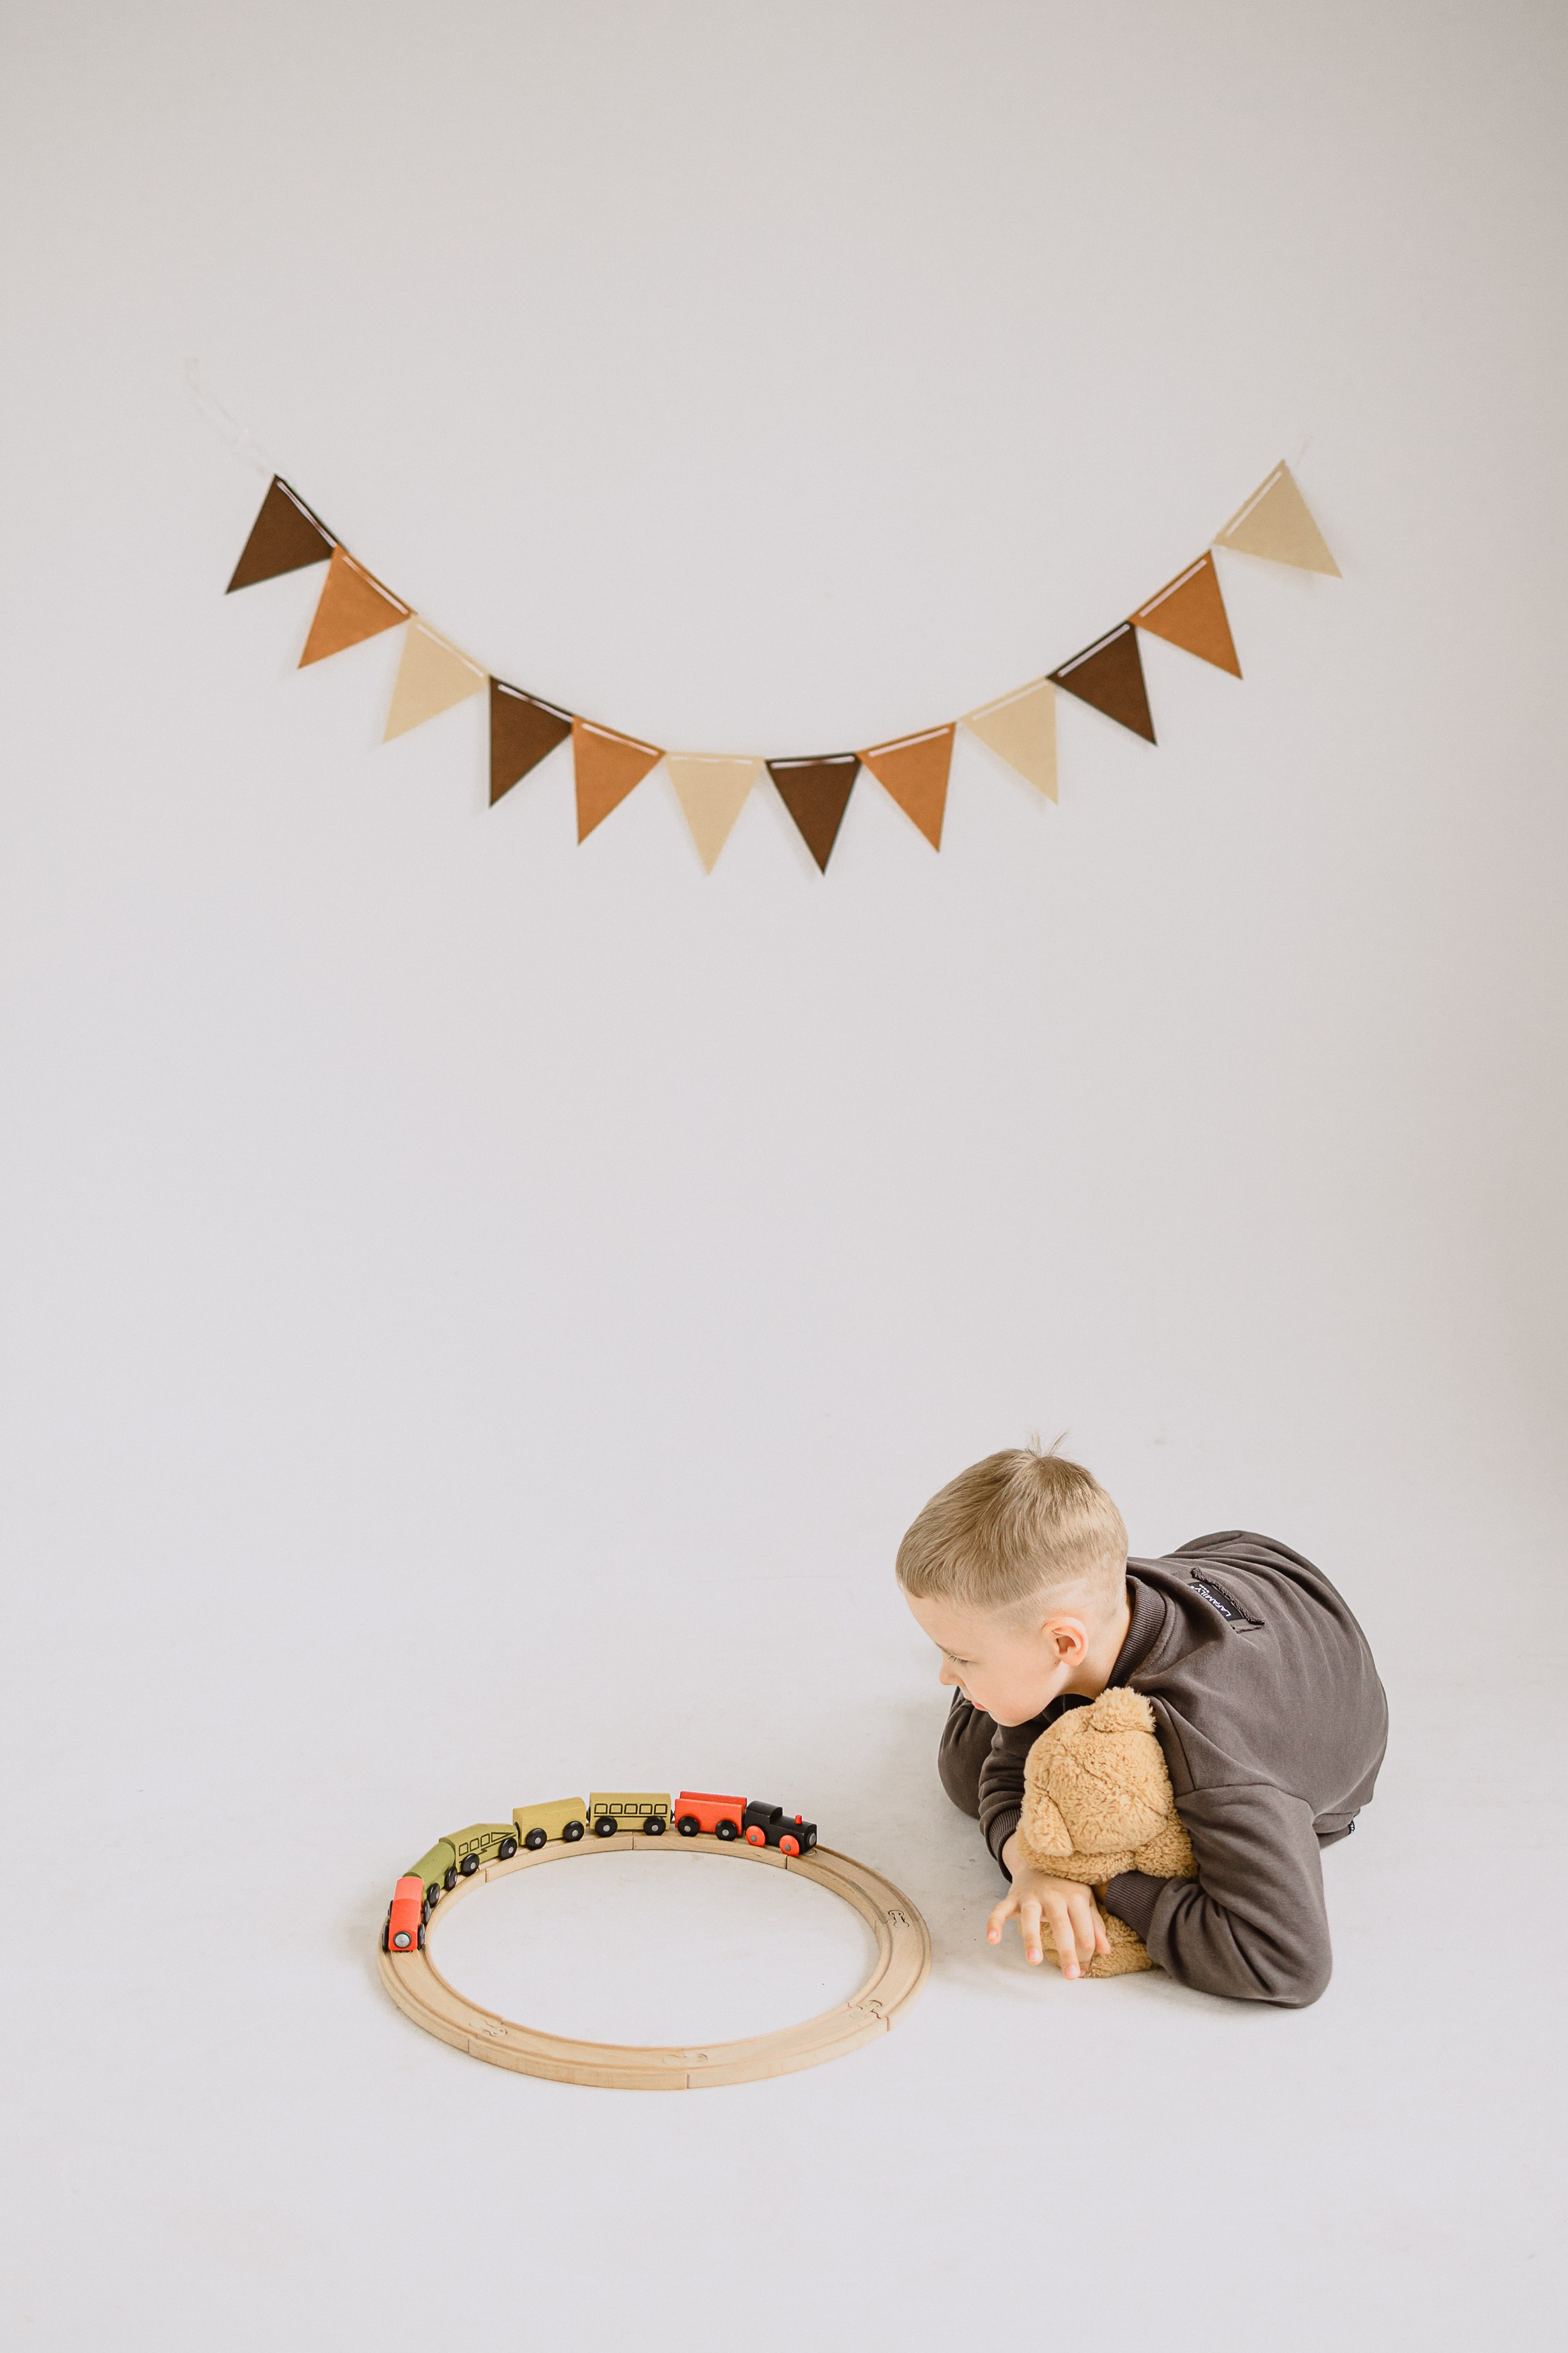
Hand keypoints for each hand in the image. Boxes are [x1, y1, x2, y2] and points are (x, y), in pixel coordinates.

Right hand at [991, 1836, 1110, 1979]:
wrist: (1038, 1859)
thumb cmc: (1065, 1886)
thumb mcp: (1084, 1901)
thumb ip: (1095, 1925)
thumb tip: (1105, 1951)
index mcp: (1076, 1896)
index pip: (1084, 1931)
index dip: (1085, 1954)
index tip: (1082, 1971)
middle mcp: (1054, 1894)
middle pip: (1062, 1925)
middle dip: (1067, 1951)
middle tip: (1071, 1976)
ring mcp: (1031, 1895)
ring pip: (1031, 1917)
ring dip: (1032, 1939)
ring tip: (1035, 1961)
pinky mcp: (1013, 1896)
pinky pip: (1000, 1910)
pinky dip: (994, 1923)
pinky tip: (992, 1939)